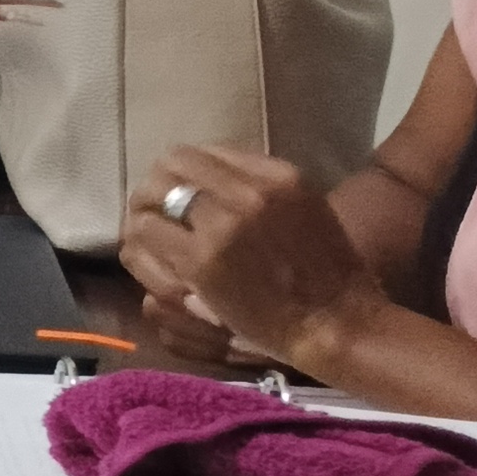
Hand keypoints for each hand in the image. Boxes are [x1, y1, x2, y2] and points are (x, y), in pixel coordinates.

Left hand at [117, 146, 381, 373]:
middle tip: (153, 207)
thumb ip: (260, 188)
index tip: (180, 190)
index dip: (185, 171)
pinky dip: (140, 243)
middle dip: (158, 185)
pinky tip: (148, 254)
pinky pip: (146, 235)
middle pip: (173, 165)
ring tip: (147, 231)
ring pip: (152, 196)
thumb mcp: (304, 210)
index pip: (207, 152)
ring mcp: (223, 226)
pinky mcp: (200, 261)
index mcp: (279, 176)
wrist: (336, 323)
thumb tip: (206, 177)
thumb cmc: (328, 274)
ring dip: (144, 213)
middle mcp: (249, 192)